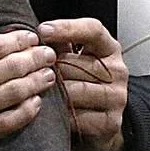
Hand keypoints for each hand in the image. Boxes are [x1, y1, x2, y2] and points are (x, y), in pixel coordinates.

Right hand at [0, 0, 57, 150]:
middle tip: (49, 54)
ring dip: (35, 83)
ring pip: (11, 96)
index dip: (18, 41)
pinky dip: (24, 113)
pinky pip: (4, 125)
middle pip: (8, 69)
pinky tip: (35, 104)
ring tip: (49, 75)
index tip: (32, 37)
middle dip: (34, 59)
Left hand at [37, 16, 128, 150]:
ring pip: (74, 90)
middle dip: (51, 69)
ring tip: (40, 93)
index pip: (92, 30)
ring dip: (54, 93)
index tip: (42, 31)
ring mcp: (116, 97)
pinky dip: (60, 115)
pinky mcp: (110, 122)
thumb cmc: (83, 84)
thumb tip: (35, 34)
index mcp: (109, 49)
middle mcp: (117, 71)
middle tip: (32, 72)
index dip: (66, 28)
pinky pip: (76, 116)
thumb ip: (60, 45)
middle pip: (75, 63)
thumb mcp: (75, 59)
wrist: (101, 122)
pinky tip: (53, 113)